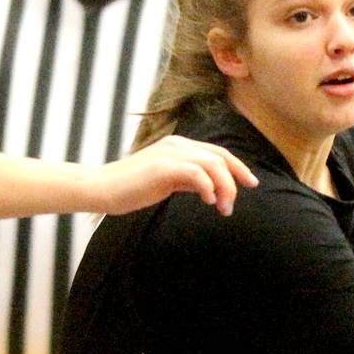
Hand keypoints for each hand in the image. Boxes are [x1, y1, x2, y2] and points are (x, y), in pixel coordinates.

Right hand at [91, 135, 258, 215]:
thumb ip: (187, 179)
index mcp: (179, 146)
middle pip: (220, 157)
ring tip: (223, 208)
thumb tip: (209, 188)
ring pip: (213, 164)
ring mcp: (170, 154)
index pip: (217, 152)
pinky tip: (209, 201)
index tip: (251, 183)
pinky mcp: (163, 167)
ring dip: (225, 188)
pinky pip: (197, 173)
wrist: (101, 187)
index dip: (238, 166)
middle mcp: (178, 145)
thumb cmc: (131, 188)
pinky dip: (208, 187)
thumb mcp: (166, 181)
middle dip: (237, 178)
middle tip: (236, 203)